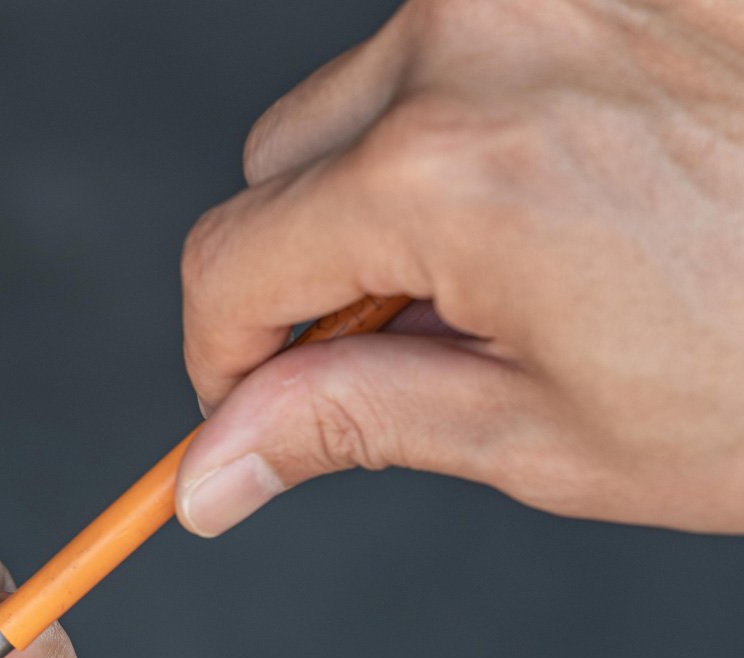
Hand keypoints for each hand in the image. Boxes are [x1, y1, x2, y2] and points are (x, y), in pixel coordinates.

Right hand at [178, 0, 743, 536]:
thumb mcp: (550, 432)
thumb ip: (348, 424)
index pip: (230, 259)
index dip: (224, 357)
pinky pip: (473, 40)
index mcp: (447, 171)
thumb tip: (213, 472)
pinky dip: (486, 117)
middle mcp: (479, 39)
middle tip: (426, 340)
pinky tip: (587, 187)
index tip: (255, 404)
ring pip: (369, 91)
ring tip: (539, 260)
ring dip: (398, 183)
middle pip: (281, 159)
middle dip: (313, 263)